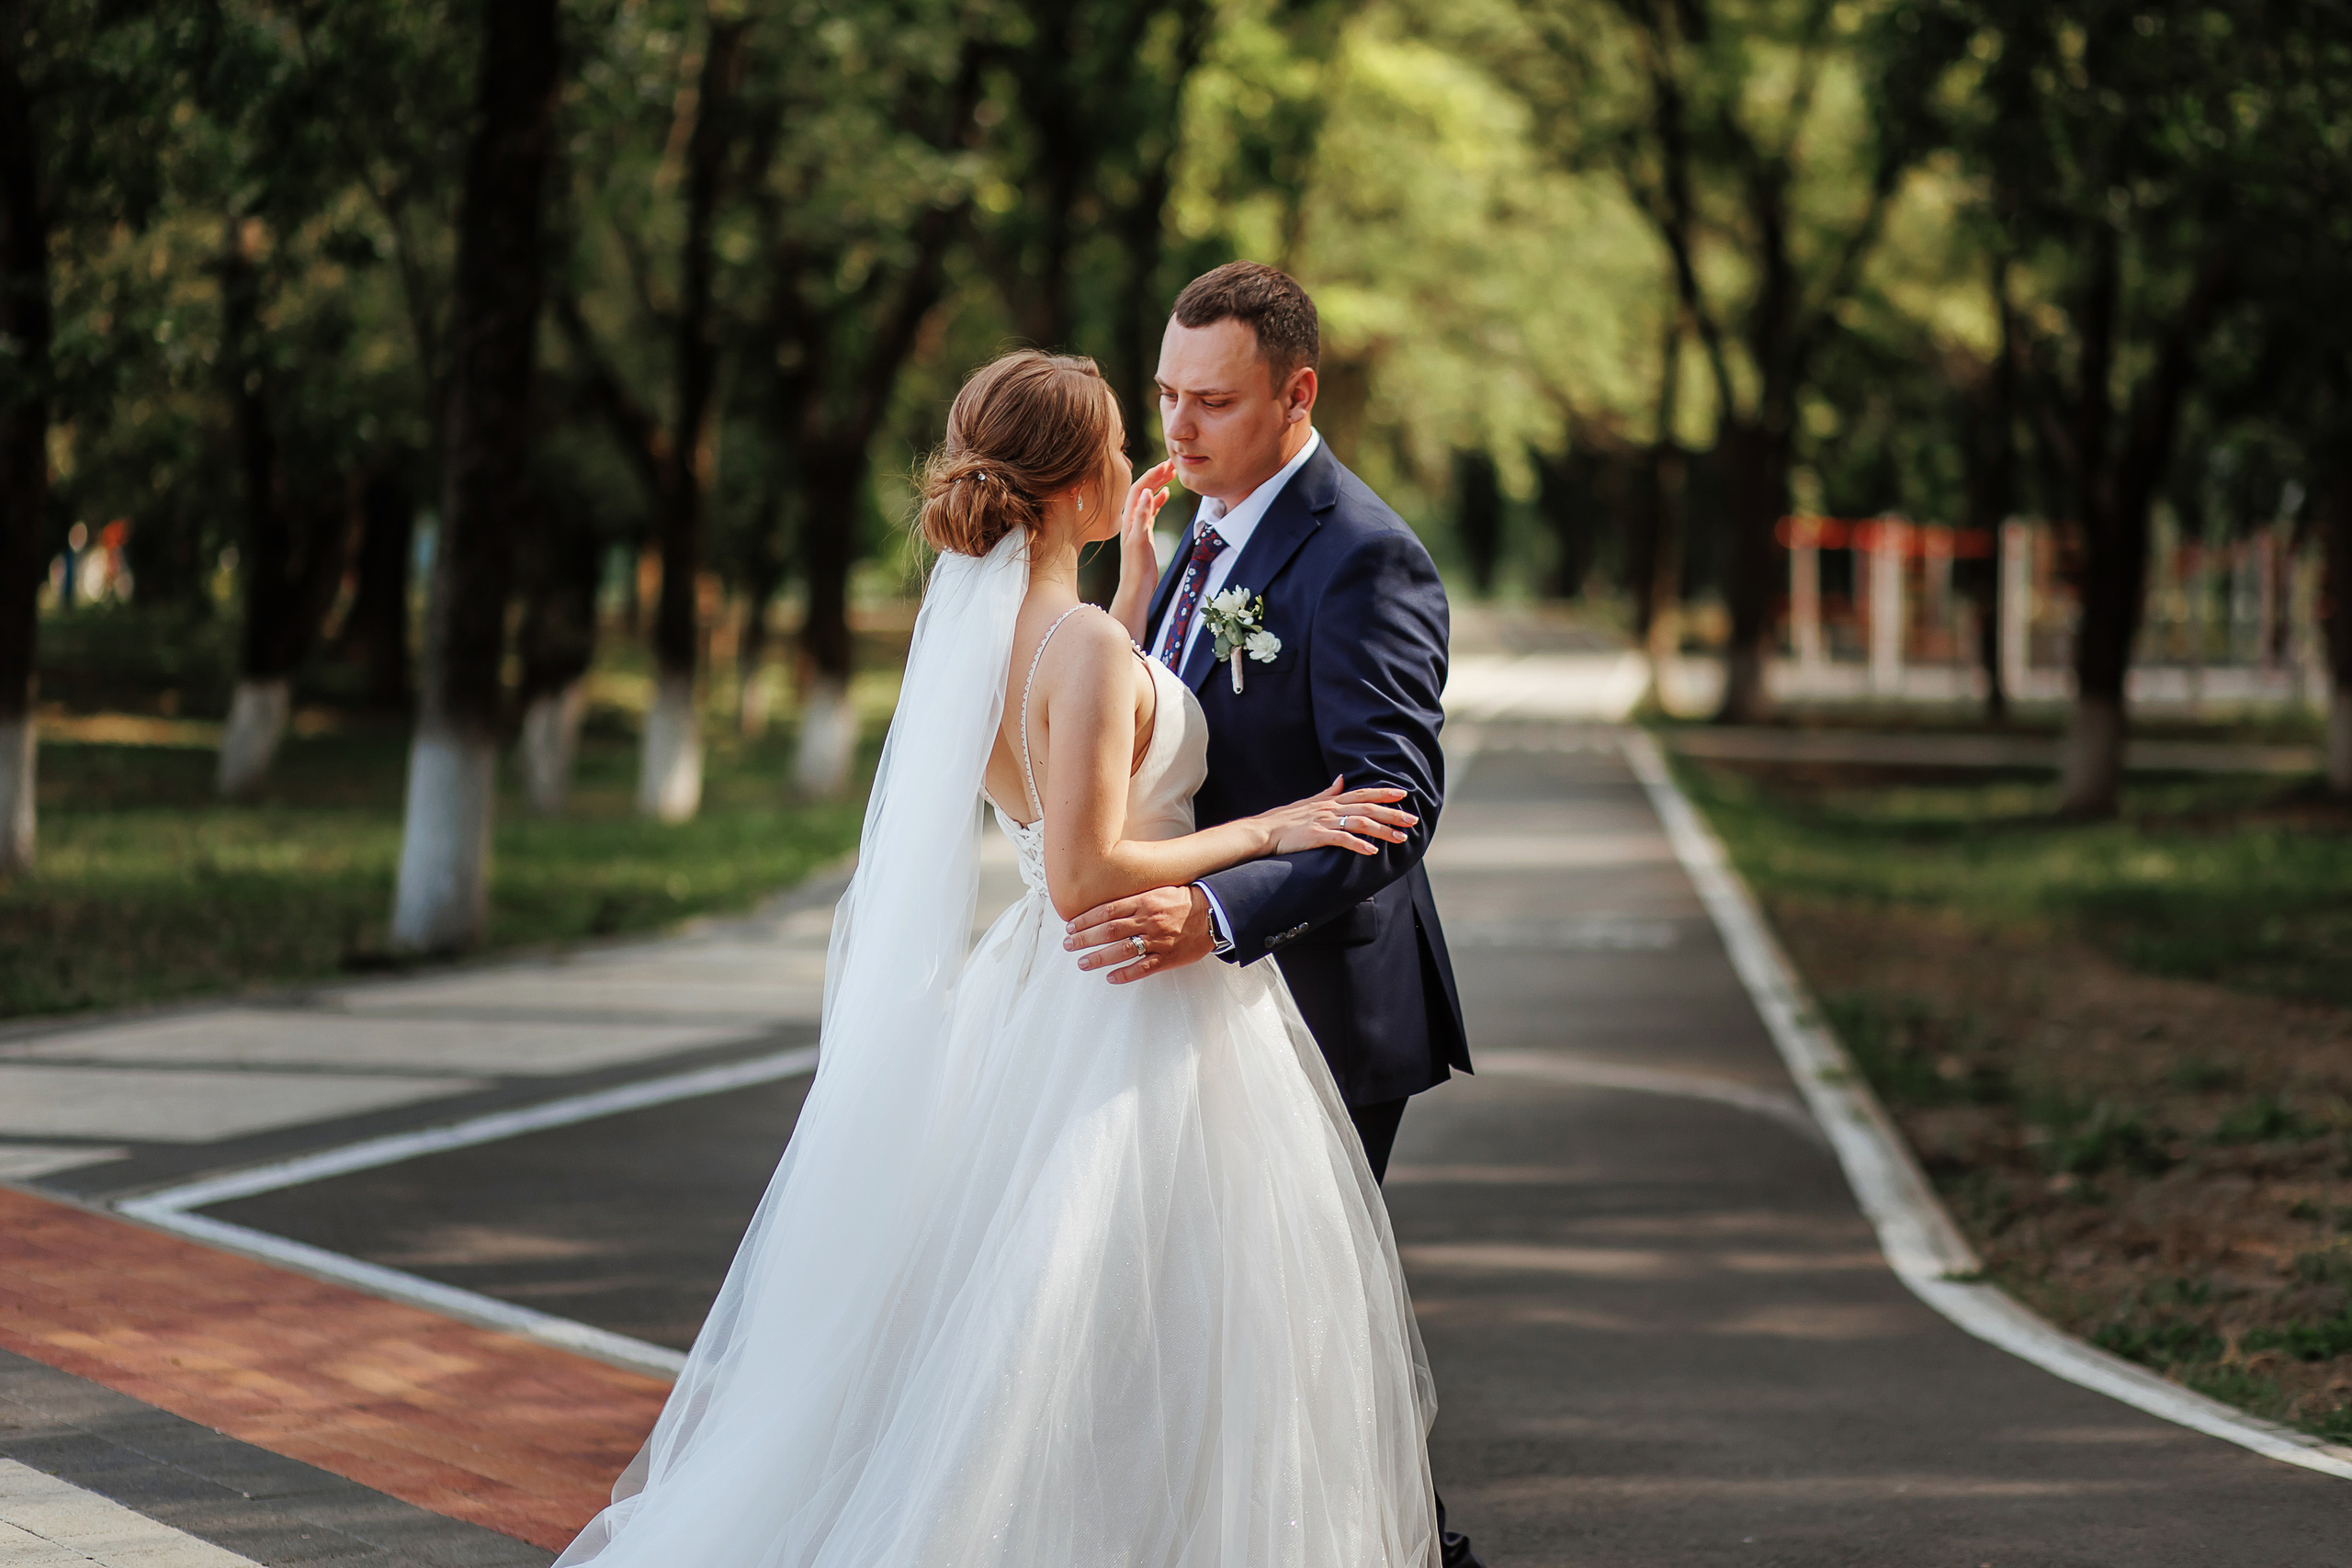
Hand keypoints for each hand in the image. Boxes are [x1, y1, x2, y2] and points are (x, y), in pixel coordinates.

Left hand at [1064, 883, 1214, 983]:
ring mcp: (1157, 941)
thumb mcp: (1156, 891)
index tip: (1070, 926)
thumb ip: (1133, 900)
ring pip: (1121, 951)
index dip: (1085, 920)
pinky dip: (1125, 974)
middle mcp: (1147, 921)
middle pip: (1108, 931)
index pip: (1106, 911)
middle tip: (1068, 945)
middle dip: (1084, 939)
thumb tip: (1105, 908)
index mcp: (1143, 902)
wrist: (1213, 913)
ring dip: (1098, 958)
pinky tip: (1110, 978)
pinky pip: (1143, 968)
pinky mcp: (1168, 958)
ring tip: (1082, 963)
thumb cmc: (1183, 901)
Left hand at [1116, 458, 1175, 607]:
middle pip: (1142, 490)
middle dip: (1156, 475)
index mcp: (1128, 518)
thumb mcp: (1140, 540)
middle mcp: (1130, 518)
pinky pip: (1150, 510)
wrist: (1136, 586)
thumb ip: (1142, 516)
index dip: (1152, 475)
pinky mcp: (1144, 532)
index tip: (1166, 465)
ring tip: (1172, 474)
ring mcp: (1137, 524)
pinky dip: (1158, 500)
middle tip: (1172, 464)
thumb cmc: (1137, 567)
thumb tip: (1146, 492)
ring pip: (1147, 498)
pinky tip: (1165, 494)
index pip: (1139, 489)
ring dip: (1158, 484)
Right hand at [1252, 776, 1415, 857]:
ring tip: (1400, 838)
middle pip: (1368, 807)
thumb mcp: (1308, 801)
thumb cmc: (1284, 819)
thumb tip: (1342, 779)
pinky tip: (1372, 851)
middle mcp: (1330, 808)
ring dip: (1383, 830)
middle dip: (1392, 813)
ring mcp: (1324, 821)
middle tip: (1412, 820)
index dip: (1384, 792)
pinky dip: (1359, 845)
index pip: (1362, 793)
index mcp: (1330, 801)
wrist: (1263, 831)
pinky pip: (1342, 839)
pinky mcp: (1317, 836)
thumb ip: (1328, 792)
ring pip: (1360, 822)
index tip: (1403, 793)